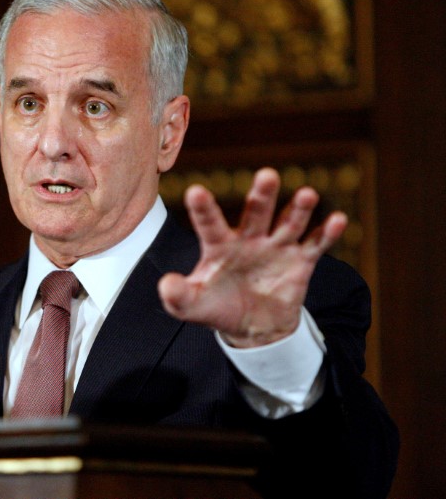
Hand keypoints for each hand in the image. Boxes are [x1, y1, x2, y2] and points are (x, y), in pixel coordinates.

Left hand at [158, 168, 347, 347]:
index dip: (203, 209)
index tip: (195, 192)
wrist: (253, 328)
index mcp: (219, 245)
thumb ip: (178, 296)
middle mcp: (249, 239)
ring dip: (298, 209)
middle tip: (266, 176)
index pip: (209, 224)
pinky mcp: (300, 261)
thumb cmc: (217, 309)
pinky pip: (315, 245)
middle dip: (262, 196)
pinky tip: (337, 220)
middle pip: (255, 212)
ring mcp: (276, 247)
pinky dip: (326, 233)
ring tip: (306, 194)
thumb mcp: (193, 307)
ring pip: (288, 222)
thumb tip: (165, 284)